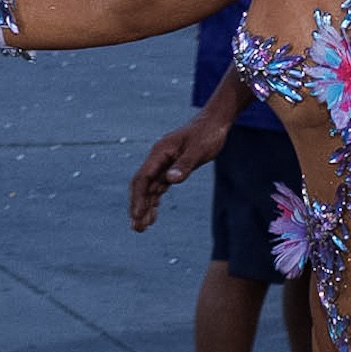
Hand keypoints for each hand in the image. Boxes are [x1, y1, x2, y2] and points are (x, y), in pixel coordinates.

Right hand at [129, 112, 230, 231]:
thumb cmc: (207, 134)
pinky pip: (159, 187)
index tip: (136, 216)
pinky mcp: (172, 168)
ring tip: (141, 228)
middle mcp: (158, 159)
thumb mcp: (198, 150)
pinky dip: (154, 201)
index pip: (142, 179)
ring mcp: (164, 164)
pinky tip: (153, 215)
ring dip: (144, 207)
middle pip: (142, 186)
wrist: (214, 122)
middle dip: (137, 207)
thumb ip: (184, 165)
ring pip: (149, 189)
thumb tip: (170, 180)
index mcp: (159, 153)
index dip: (138, 198)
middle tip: (136, 229)